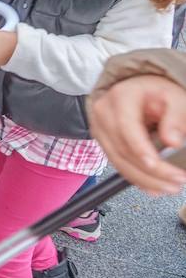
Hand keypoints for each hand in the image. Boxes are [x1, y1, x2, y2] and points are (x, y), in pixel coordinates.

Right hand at [89, 74, 185, 195]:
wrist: (137, 89)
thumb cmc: (155, 92)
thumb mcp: (174, 97)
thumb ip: (177, 117)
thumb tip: (173, 141)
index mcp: (120, 97)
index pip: (126, 127)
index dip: (141, 149)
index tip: (159, 165)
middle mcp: (104, 114)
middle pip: (122, 149)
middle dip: (150, 171)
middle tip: (176, 181)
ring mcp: (100, 129)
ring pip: (118, 161)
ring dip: (144, 179)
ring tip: (169, 187)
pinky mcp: (103, 142)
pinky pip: (117, 164)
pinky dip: (136, 178)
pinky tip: (153, 187)